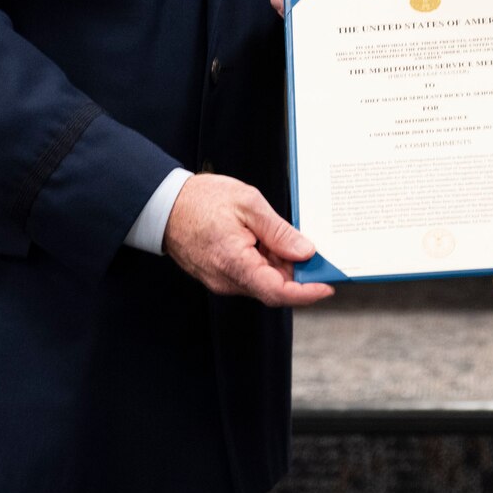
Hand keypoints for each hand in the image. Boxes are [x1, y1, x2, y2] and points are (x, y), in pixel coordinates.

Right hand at [164, 172, 334, 306]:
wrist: (164, 204)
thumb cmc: (202, 200)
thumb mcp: (248, 204)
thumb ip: (279, 231)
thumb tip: (305, 252)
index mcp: (234, 263)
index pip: (277, 291)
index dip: (306, 293)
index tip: (328, 286)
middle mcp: (227, 280)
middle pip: (274, 288)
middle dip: (297, 273)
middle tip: (315, 251)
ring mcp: (222, 280)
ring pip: (263, 281)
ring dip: (280, 265)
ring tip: (282, 235)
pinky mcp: (220, 275)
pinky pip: (250, 275)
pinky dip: (265, 262)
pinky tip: (267, 240)